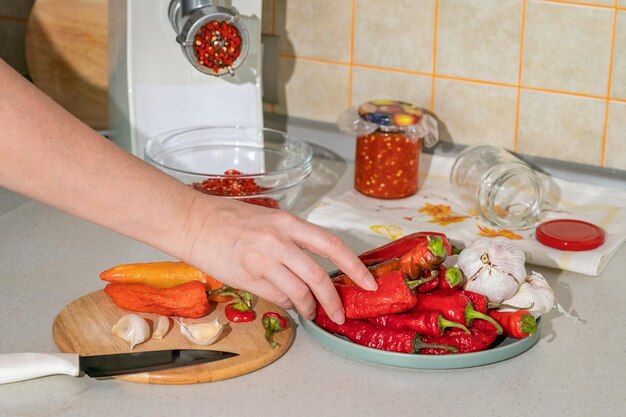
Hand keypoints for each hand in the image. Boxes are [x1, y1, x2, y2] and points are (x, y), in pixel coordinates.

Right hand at [181, 194, 376, 323]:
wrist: (194, 223)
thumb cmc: (231, 218)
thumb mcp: (270, 219)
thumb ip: (294, 239)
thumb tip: (317, 264)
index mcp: (289, 223)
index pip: (332, 246)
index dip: (355, 267)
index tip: (368, 283)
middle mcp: (279, 241)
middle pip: (319, 278)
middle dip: (334, 300)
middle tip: (340, 313)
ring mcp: (263, 261)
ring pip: (299, 293)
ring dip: (310, 308)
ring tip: (311, 312)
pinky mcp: (248, 278)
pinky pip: (278, 299)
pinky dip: (289, 305)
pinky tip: (290, 304)